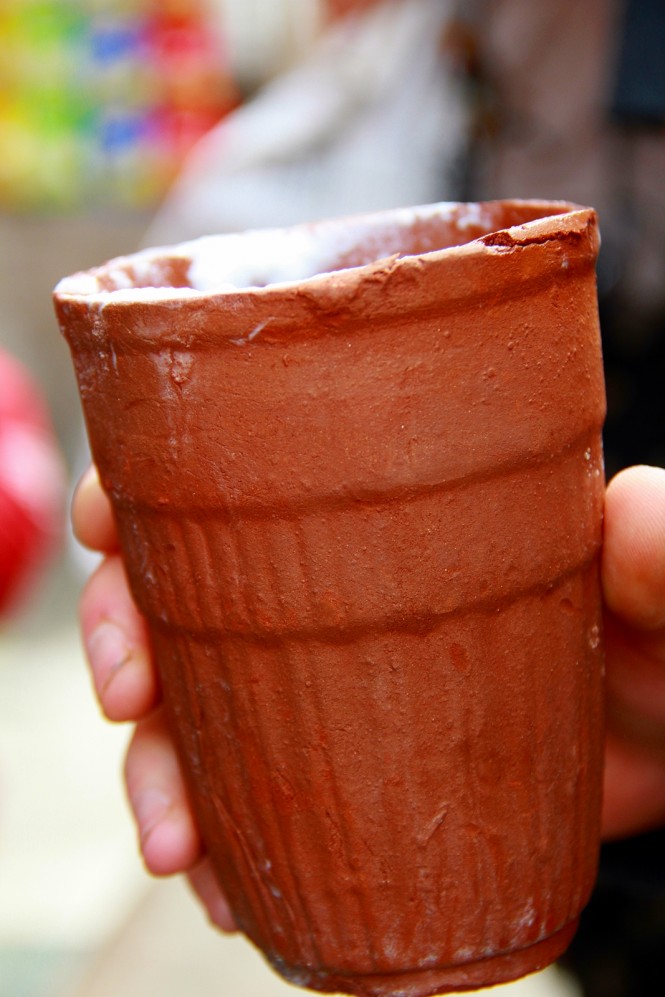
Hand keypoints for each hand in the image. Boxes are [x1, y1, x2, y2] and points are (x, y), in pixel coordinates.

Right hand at [72, 463, 664, 924]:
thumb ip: (661, 556)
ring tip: (178, 844)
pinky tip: (227, 888)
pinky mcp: (347, 773)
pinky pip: (250, 801)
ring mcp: (335, 684)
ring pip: (199, 706)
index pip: (244, 476)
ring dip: (159, 768)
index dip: (155, 493)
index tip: (110, 530)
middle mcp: (337, 590)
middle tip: (130, 695)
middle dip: (129, 635)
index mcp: (383, 512)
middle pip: (185, 590)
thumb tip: (629, 515)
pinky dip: (224, 845)